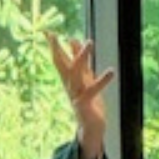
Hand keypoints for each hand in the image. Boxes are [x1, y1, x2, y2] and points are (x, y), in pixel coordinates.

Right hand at [47, 32, 115, 158]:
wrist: (91, 127)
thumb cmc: (89, 101)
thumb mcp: (84, 78)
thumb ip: (80, 61)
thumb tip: (73, 40)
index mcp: (69, 79)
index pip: (59, 59)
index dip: (54, 46)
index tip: (47, 31)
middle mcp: (70, 85)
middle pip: (62, 64)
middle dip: (57, 49)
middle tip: (53, 34)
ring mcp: (76, 94)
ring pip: (76, 72)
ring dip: (82, 56)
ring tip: (89, 41)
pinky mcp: (85, 103)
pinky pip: (93, 89)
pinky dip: (102, 80)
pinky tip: (111, 71)